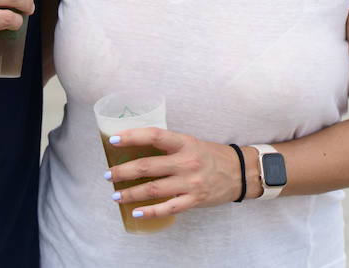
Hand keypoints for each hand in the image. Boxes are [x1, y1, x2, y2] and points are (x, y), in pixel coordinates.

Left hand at [103, 128, 242, 217]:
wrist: (240, 172)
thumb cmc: (211, 155)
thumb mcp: (191, 143)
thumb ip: (169, 146)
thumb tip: (138, 148)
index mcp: (185, 143)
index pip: (154, 136)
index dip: (132, 136)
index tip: (113, 140)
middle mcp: (186, 162)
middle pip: (148, 166)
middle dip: (123, 171)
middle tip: (109, 174)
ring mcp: (190, 183)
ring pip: (153, 189)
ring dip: (131, 193)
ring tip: (116, 195)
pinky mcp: (194, 200)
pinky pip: (167, 208)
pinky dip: (150, 212)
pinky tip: (136, 212)